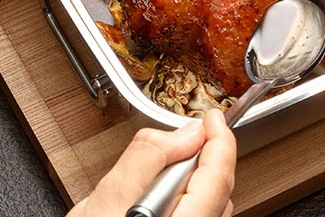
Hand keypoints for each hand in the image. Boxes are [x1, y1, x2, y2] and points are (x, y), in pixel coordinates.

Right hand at [68, 110, 236, 216]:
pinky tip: (154, 203)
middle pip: (219, 191)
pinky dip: (183, 202)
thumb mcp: (104, 201)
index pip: (219, 176)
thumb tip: (182, 134)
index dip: (220, 140)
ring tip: (156, 179)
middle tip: (179, 140)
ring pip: (207, 207)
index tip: (212, 118)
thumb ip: (145, 161)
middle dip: (203, 159)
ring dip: (191, 183)